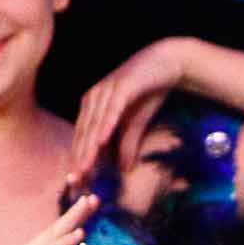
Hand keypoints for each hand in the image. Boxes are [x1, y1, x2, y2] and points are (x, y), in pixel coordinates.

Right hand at [0, 194, 100, 244]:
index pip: (54, 235)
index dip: (71, 221)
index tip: (86, 207)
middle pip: (56, 228)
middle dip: (76, 212)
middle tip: (93, 197)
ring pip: (55, 233)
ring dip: (74, 218)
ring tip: (90, 202)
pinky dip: (66, 241)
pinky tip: (80, 232)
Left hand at [66, 38, 199, 191]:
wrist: (167, 62)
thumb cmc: (149, 91)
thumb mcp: (137, 123)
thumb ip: (128, 145)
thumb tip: (124, 170)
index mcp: (92, 106)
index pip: (82, 137)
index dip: (79, 159)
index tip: (77, 182)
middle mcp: (93, 98)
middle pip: (84, 133)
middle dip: (79, 158)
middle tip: (76, 181)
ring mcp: (105, 91)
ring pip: (94, 124)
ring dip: (88, 147)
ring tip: (84, 168)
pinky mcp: (121, 86)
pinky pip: (111, 109)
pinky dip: (105, 126)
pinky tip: (100, 141)